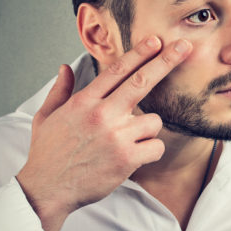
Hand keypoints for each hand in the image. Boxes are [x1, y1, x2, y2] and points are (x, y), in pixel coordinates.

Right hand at [16, 36, 191, 230]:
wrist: (46, 190)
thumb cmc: (47, 154)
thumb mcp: (46, 117)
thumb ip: (59, 91)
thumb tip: (65, 67)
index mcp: (84, 102)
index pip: (117, 70)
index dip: (139, 53)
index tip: (156, 41)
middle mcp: (102, 114)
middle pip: (142, 81)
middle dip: (166, 61)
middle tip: (184, 47)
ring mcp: (116, 136)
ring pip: (154, 121)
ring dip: (147, 130)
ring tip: (127, 142)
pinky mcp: (127, 158)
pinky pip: (156, 146)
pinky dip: (150, 152)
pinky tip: (134, 157)